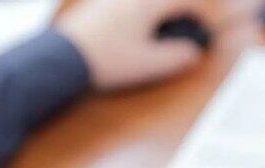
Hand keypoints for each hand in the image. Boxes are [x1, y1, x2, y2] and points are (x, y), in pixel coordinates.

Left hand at [56, 0, 206, 91]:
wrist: (62, 57)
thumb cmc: (106, 60)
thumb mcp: (147, 65)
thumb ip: (175, 57)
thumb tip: (192, 53)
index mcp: (148, 4)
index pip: (184, 1)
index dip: (198, 16)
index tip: (202, 31)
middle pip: (164, 0)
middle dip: (177, 10)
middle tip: (184, 29)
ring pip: (145, 3)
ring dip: (158, 13)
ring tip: (158, 34)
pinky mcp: (97, 5)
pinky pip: (126, 4)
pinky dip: (138, 14)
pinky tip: (132, 34)